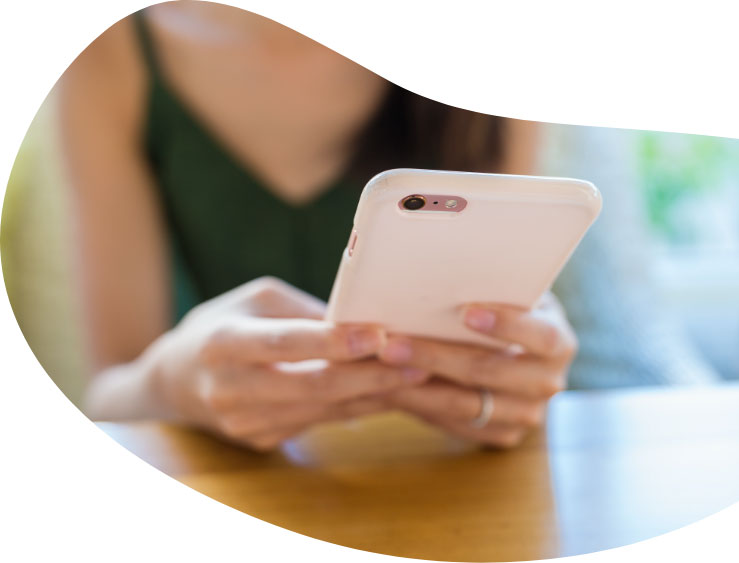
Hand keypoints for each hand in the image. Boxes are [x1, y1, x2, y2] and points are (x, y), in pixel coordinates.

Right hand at [144, 277, 426, 449]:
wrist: (177, 381)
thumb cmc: (226, 324)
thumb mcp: (256, 301)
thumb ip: (306, 312)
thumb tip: (367, 319)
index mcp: (223, 343)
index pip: (284, 343)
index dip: (332, 341)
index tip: (379, 334)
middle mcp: (230, 390)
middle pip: (312, 386)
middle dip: (371, 375)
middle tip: (422, 364)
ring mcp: (246, 424)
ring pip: (324, 411)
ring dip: (378, 396)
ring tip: (424, 382)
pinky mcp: (263, 441)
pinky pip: (322, 422)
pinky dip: (362, 408)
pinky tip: (397, 396)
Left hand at [377, 292, 576, 447]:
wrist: (524, 355)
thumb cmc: (511, 311)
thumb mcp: (515, 296)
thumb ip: (495, 289)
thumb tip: (444, 271)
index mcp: (558, 343)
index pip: (541, 336)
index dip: (507, 325)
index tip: (466, 312)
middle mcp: (548, 383)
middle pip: (491, 372)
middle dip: (437, 357)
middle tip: (392, 343)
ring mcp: (527, 414)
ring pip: (467, 405)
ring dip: (418, 386)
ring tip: (382, 366)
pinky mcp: (502, 434)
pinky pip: (456, 424)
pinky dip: (421, 405)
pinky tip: (390, 387)